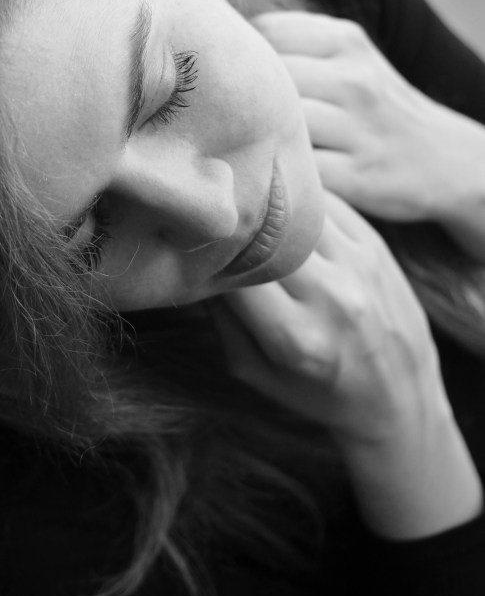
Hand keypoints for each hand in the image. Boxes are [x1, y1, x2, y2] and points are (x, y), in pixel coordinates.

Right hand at [212, 191, 439, 445]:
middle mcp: (332, 298)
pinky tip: (281, 200)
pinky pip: (329, 203)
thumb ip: (221, 322)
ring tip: (242, 196)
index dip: (209, 249)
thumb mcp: (254, 373)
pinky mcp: (376, 246)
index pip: (235, 270)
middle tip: (212, 210)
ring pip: (297, 209)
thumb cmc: (317, 391)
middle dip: (234, 219)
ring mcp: (358, 267)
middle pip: (266, 233)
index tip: (193, 240)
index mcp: (295, 338)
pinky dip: (299, 196)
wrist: (401, 399)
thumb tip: (195, 265)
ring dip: (266, 200)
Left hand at [252, 10, 484, 221]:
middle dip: (244, 99)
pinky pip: (301, 171)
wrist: (445, 159)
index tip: (234, 75)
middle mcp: (355, 80)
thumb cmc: (373, 106)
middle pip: (270, 79)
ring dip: (259, 138)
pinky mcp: (360, 176)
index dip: (242, 55)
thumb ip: (296, 44)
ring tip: (247, 145)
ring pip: (284, 125)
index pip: (267, 32)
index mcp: (346, 41)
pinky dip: (280, 173)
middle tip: (229, 116)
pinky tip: (273, 173)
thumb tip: (221, 41)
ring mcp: (360, 129)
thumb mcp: (350, 57)